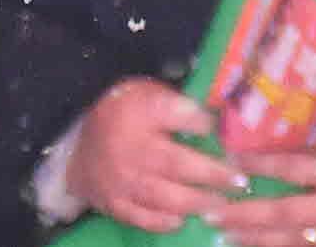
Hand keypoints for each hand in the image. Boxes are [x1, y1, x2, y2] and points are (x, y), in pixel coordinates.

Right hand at [68, 79, 244, 231]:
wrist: (76, 140)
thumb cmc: (122, 112)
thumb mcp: (149, 94)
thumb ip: (180, 106)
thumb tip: (217, 118)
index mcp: (142, 118)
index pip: (178, 117)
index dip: (205, 129)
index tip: (233, 145)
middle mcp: (133, 152)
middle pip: (178, 167)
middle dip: (212, 177)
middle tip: (239, 182)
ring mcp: (123, 182)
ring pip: (165, 198)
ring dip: (196, 203)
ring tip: (220, 204)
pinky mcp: (115, 204)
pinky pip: (143, 219)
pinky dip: (165, 222)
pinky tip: (183, 220)